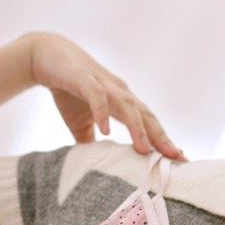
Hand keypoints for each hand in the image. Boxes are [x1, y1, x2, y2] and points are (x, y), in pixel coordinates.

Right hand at [24, 31, 187, 159]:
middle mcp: (120, 93)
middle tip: (176, 158)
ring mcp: (104, 85)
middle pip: (147, 117)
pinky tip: (105, 131)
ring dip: (137, 128)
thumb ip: (91, 143)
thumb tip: (94, 169)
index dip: (164, 142)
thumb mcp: (81, 123)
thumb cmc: (68, 90)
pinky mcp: (84, 79)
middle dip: (162, 138)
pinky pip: (97, 96)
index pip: (149, 125)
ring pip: (127, 107)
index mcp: (123, 103)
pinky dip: (102, 113)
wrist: (43, 56)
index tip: (181, 162)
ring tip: (144, 150)